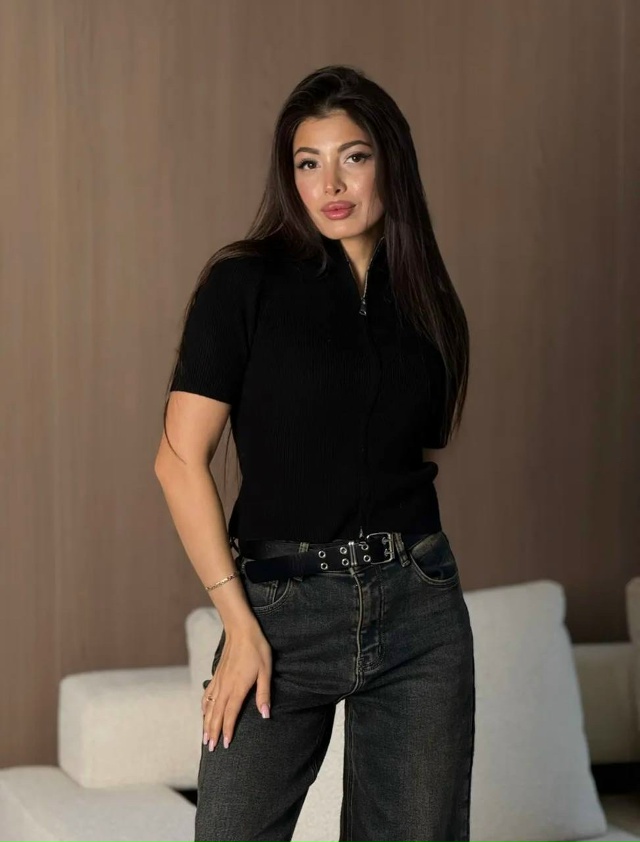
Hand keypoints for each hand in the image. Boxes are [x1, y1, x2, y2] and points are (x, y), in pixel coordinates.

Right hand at [201, 624, 271, 750]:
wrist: (241, 629)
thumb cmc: (257, 649)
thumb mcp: (266, 671)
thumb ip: (264, 694)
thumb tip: (265, 714)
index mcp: (237, 687)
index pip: (230, 714)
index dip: (227, 730)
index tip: (224, 745)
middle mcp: (225, 686)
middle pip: (216, 714)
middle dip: (212, 732)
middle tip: (209, 749)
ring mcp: (219, 680)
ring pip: (209, 706)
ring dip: (206, 723)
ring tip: (204, 737)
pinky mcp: (217, 674)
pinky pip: (207, 694)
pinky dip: (203, 706)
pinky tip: (203, 712)